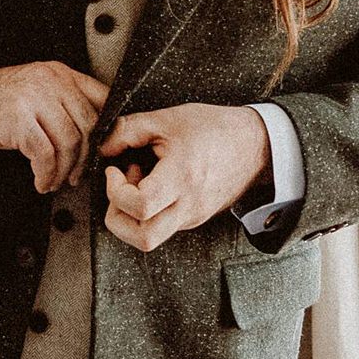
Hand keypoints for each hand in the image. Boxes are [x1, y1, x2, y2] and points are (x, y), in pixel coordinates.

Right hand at [0, 63, 110, 192]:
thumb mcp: (32, 95)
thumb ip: (61, 105)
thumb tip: (93, 136)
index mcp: (57, 73)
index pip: (101, 99)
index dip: (108, 131)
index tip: (103, 153)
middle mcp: (49, 81)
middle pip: (88, 125)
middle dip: (84, 158)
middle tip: (76, 175)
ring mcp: (32, 98)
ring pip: (68, 141)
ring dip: (64, 170)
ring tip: (54, 181)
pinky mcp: (16, 119)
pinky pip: (45, 154)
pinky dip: (46, 174)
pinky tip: (40, 181)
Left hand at [97, 103, 269, 252]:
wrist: (255, 145)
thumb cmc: (213, 128)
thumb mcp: (167, 119)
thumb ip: (127, 130)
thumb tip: (103, 149)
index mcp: (182, 178)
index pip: (140, 207)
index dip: (116, 191)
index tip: (115, 171)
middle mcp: (189, 206)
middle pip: (142, 239)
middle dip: (117, 218)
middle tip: (119, 188)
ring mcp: (193, 217)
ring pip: (150, 238)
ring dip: (132, 215)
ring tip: (140, 182)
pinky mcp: (194, 219)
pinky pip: (163, 226)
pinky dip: (148, 211)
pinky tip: (155, 183)